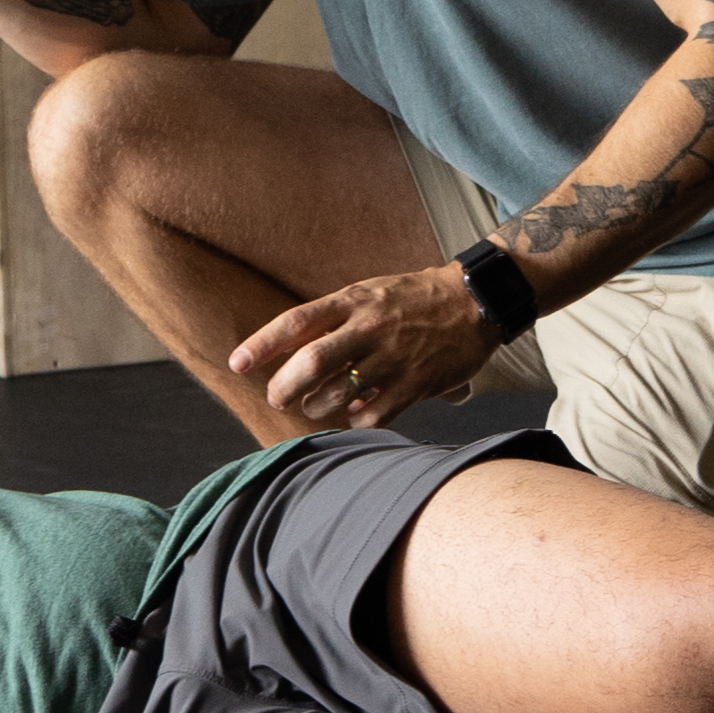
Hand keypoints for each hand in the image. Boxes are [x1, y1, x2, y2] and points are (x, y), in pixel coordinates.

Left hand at [232, 261, 497, 430]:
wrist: (475, 301)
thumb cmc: (414, 299)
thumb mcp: (370, 293)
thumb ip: (334, 318)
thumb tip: (291, 350)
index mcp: (354, 300)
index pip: (297, 322)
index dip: (262, 344)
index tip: (238, 363)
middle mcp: (370, 326)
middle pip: (312, 361)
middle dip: (285, 386)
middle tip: (277, 398)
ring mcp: (394, 355)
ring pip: (339, 392)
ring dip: (318, 406)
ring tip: (315, 406)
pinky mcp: (417, 382)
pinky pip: (373, 412)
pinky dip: (356, 419)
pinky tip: (355, 414)